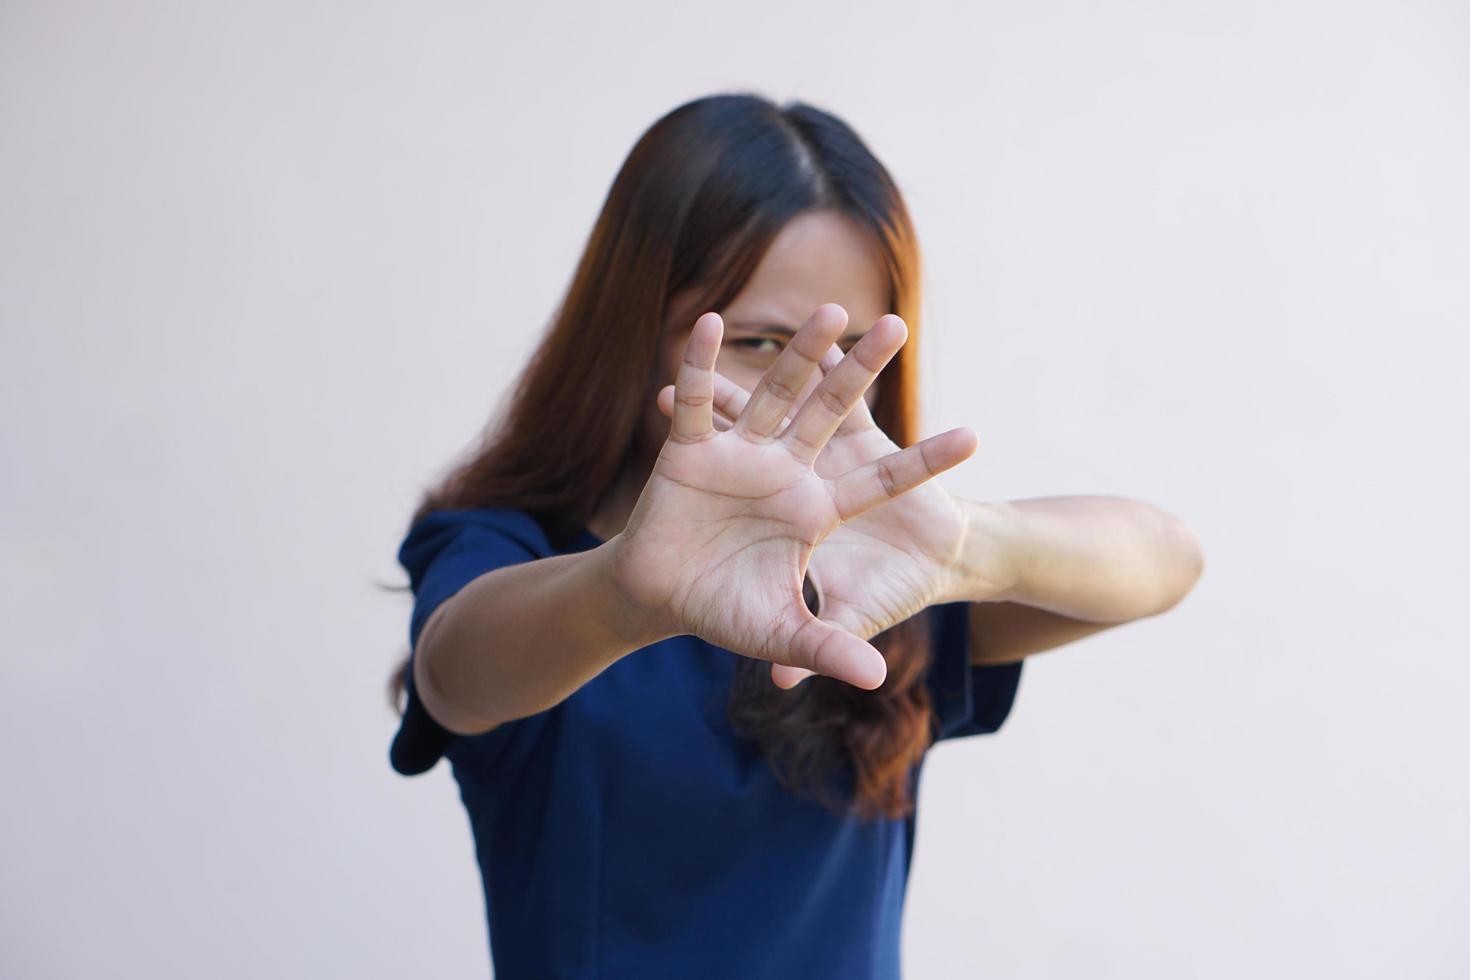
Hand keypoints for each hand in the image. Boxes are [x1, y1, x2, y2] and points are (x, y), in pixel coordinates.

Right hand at [610, 304, 978, 689]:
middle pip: (832, 413)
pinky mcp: (690, 452)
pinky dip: (698, 367)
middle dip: (862, 371)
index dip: (925, 462)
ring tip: (829, 310)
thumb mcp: (782, 632)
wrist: (660, 599)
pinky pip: (697, 404)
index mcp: (816, 509)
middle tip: (897, 326)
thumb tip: (877, 680)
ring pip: (775, 394)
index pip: (881, 480)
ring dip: (799, 354)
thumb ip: (828, 646)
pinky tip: (705, 324)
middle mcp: (785, 471)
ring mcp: (740, 455)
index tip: (976, 439)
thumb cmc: (723, 610)